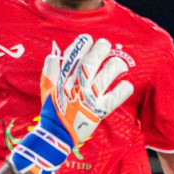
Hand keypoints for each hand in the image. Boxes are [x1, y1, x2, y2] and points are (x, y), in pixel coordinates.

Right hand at [9, 35, 134, 173]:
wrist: (56, 135)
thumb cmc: (52, 111)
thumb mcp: (46, 89)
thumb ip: (50, 72)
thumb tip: (54, 56)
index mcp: (64, 80)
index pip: (73, 57)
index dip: (81, 45)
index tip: (88, 38)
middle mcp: (77, 87)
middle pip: (90, 63)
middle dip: (100, 50)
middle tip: (105, 44)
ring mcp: (88, 98)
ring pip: (105, 78)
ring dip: (114, 67)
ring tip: (120, 64)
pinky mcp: (98, 111)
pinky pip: (114, 99)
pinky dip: (122, 92)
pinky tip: (127, 85)